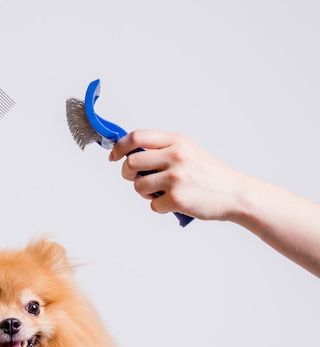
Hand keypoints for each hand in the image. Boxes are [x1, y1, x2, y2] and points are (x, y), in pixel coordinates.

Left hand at [109, 131, 248, 221]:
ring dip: (145, 193)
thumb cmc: (209, 175)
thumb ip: (161, 150)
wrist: (235, 194)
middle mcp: (175, 156)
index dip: (119, 147)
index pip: (136, 137)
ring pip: (138, 187)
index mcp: (176, 141)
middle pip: (130, 164)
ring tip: (162, 192)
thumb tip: (129, 154)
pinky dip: (160, 207)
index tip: (114, 156)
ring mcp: (176, 177)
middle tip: (137, 179)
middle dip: (128, 175)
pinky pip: (152, 205)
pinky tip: (175, 203)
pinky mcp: (177, 199)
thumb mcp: (188, 151)